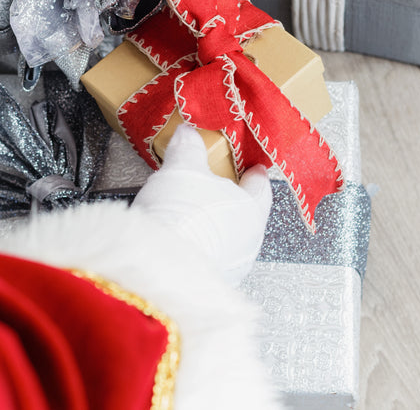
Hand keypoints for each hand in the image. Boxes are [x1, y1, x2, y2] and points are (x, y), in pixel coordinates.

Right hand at [133, 124, 272, 284]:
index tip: (253, 168)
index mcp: (252, 208)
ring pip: (228, 239)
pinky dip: (200, 248)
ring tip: (192, 216)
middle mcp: (249, 240)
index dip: (254, 174)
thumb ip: (188, 148)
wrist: (160, 267)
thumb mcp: (182, 168)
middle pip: (245, 213)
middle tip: (215, 189)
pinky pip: (210, 259)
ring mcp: (231, 266)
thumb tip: (188, 134)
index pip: (260, 186)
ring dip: (214, 228)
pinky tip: (182, 242)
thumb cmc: (183, 215)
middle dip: (231, 201)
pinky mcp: (210, 285)